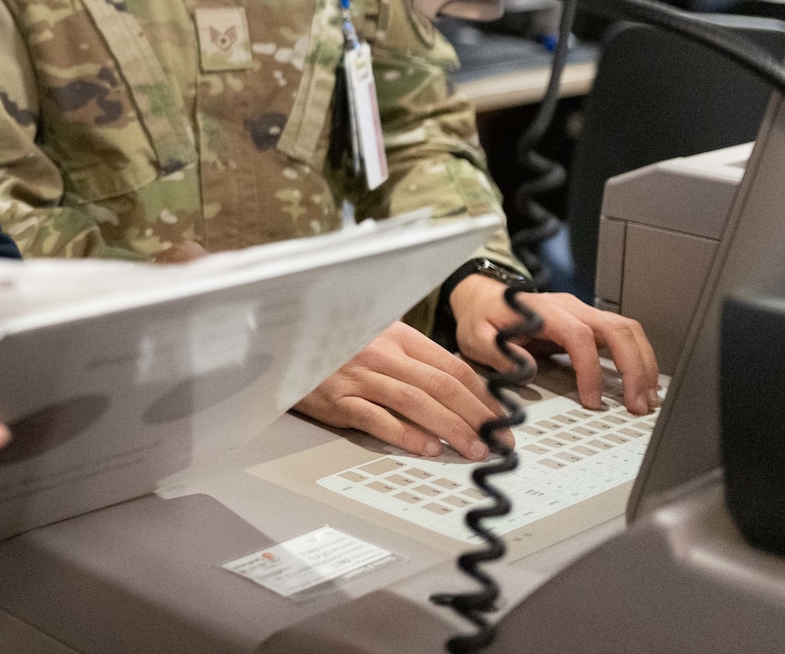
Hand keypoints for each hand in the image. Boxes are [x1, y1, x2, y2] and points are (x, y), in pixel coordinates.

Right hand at [293, 321, 504, 460]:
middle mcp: (382, 353)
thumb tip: (456, 392)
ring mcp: (360, 376)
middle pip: (441, 385)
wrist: (283, 347)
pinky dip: (406, 435)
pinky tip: (427, 449)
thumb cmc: (335, 348)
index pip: (452, 365)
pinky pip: (378, 419)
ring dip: (451, 429)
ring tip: (473, 449)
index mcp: (398, 336)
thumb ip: (412, 361)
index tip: (501, 418)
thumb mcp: (377, 341)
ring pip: (417, 403)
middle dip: (477, 416)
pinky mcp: (338, 399)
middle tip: (498, 441)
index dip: (483, 395)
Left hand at [449, 275, 659, 414]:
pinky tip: (641, 384)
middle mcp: (570, 308)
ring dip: (643, 364)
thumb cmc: (483, 318)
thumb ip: (496, 351)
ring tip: (646, 398)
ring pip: (627, 330)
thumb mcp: (476, 336)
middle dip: (634, 368)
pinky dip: (638, 359)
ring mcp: (583, 313)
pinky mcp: (590, 324)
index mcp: (544, 311)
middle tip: (637, 404)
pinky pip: (623, 336)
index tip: (592, 400)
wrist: (483, 300)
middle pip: (616, 329)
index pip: (580, 336)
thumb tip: (525, 367)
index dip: (590, 369)